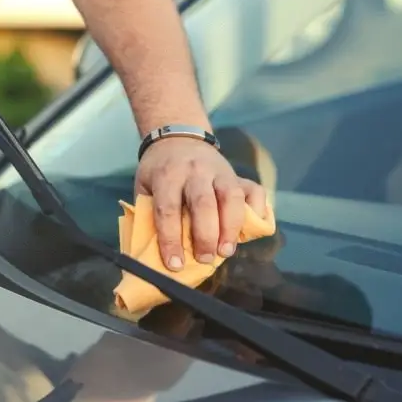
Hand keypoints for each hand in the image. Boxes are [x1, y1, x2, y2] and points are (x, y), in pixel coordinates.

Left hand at [135, 137, 267, 270]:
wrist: (177, 137)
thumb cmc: (159, 170)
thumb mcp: (144, 186)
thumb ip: (149, 213)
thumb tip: (150, 255)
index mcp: (168, 175)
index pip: (169, 209)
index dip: (171, 239)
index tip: (175, 264)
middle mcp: (195, 171)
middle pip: (203, 203)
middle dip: (205, 236)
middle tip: (204, 258)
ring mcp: (220, 171)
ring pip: (231, 196)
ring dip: (231, 227)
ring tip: (226, 250)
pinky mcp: (238, 174)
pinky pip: (254, 190)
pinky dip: (257, 211)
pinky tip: (250, 230)